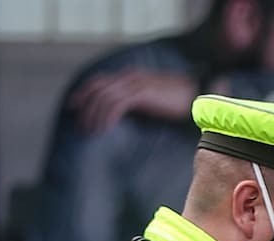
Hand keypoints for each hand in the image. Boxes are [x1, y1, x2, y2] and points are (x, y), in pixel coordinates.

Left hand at [69, 69, 197, 131]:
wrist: (198, 97)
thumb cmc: (181, 102)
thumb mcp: (154, 99)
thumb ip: (140, 101)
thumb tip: (129, 113)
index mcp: (132, 76)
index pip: (100, 80)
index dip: (85, 92)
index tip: (75, 105)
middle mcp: (129, 76)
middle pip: (97, 87)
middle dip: (84, 103)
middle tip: (78, 121)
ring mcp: (134, 83)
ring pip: (104, 97)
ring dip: (94, 115)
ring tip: (91, 131)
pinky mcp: (140, 93)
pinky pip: (116, 105)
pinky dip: (107, 117)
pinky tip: (105, 129)